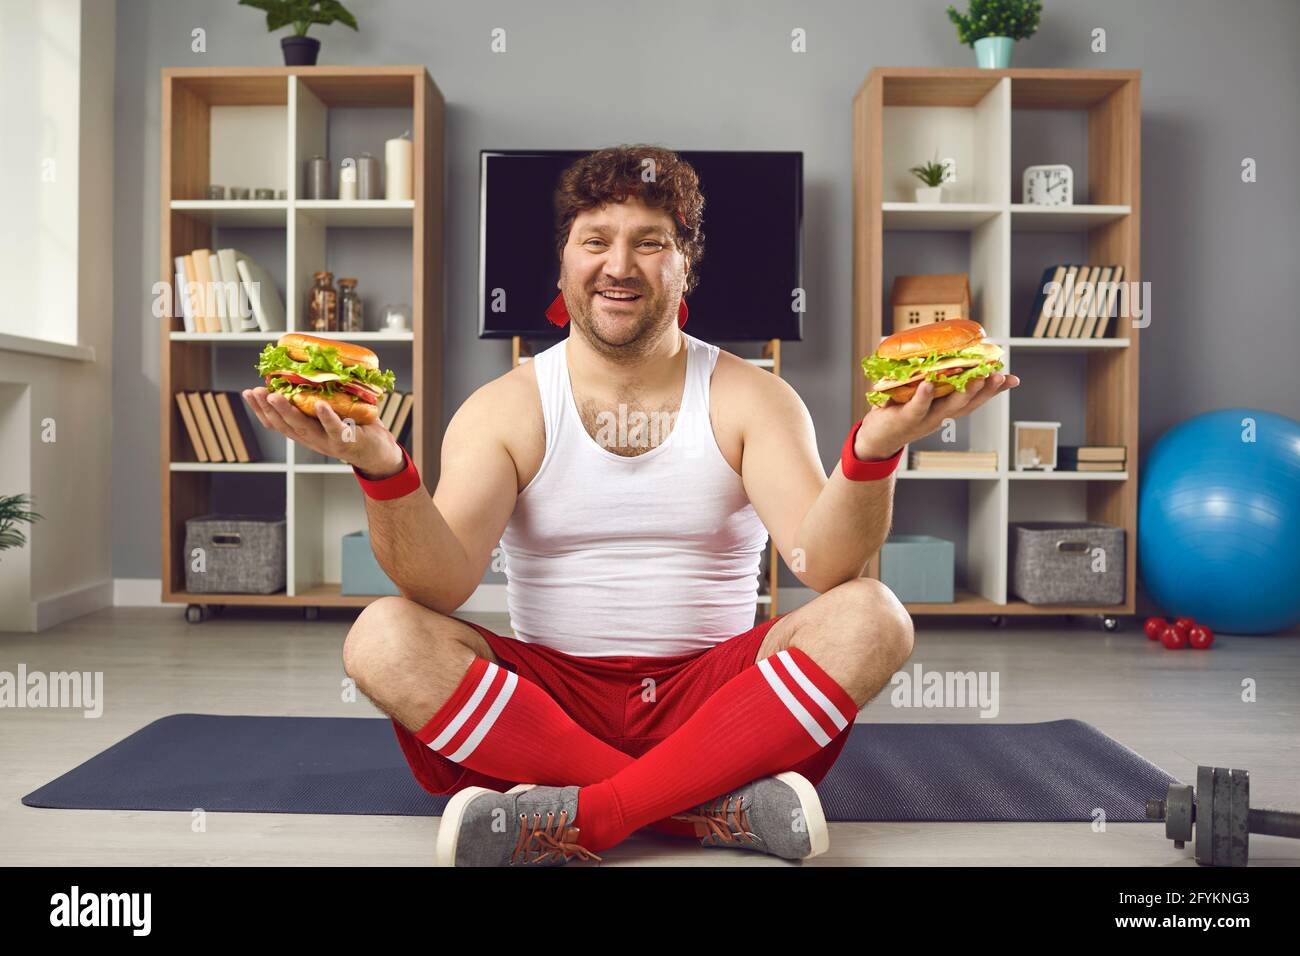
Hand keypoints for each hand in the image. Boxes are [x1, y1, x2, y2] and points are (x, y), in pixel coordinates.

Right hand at [242, 387, 404, 477]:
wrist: (379, 454)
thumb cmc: (355, 428)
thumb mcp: (332, 412)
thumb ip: (319, 397)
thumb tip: (308, 368)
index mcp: (305, 432)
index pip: (277, 423)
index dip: (260, 410)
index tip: (248, 393)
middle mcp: (312, 439)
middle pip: (284, 425)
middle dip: (267, 408)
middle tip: (256, 392)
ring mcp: (327, 442)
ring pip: (303, 427)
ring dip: (287, 411)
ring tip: (275, 396)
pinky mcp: (346, 442)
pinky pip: (335, 429)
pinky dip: (327, 417)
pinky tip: (320, 405)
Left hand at [854, 372, 1019, 459]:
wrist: (877, 438)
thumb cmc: (901, 410)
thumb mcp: (922, 396)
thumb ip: (936, 378)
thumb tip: (945, 351)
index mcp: (946, 408)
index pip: (975, 399)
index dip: (994, 390)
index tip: (1013, 379)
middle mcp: (940, 415)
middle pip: (968, 404)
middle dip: (987, 390)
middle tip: (1001, 376)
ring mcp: (924, 419)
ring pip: (948, 407)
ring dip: (964, 393)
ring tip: (978, 377)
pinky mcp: (904, 419)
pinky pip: (916, 407)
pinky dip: (923, 396)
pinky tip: (929, 383)